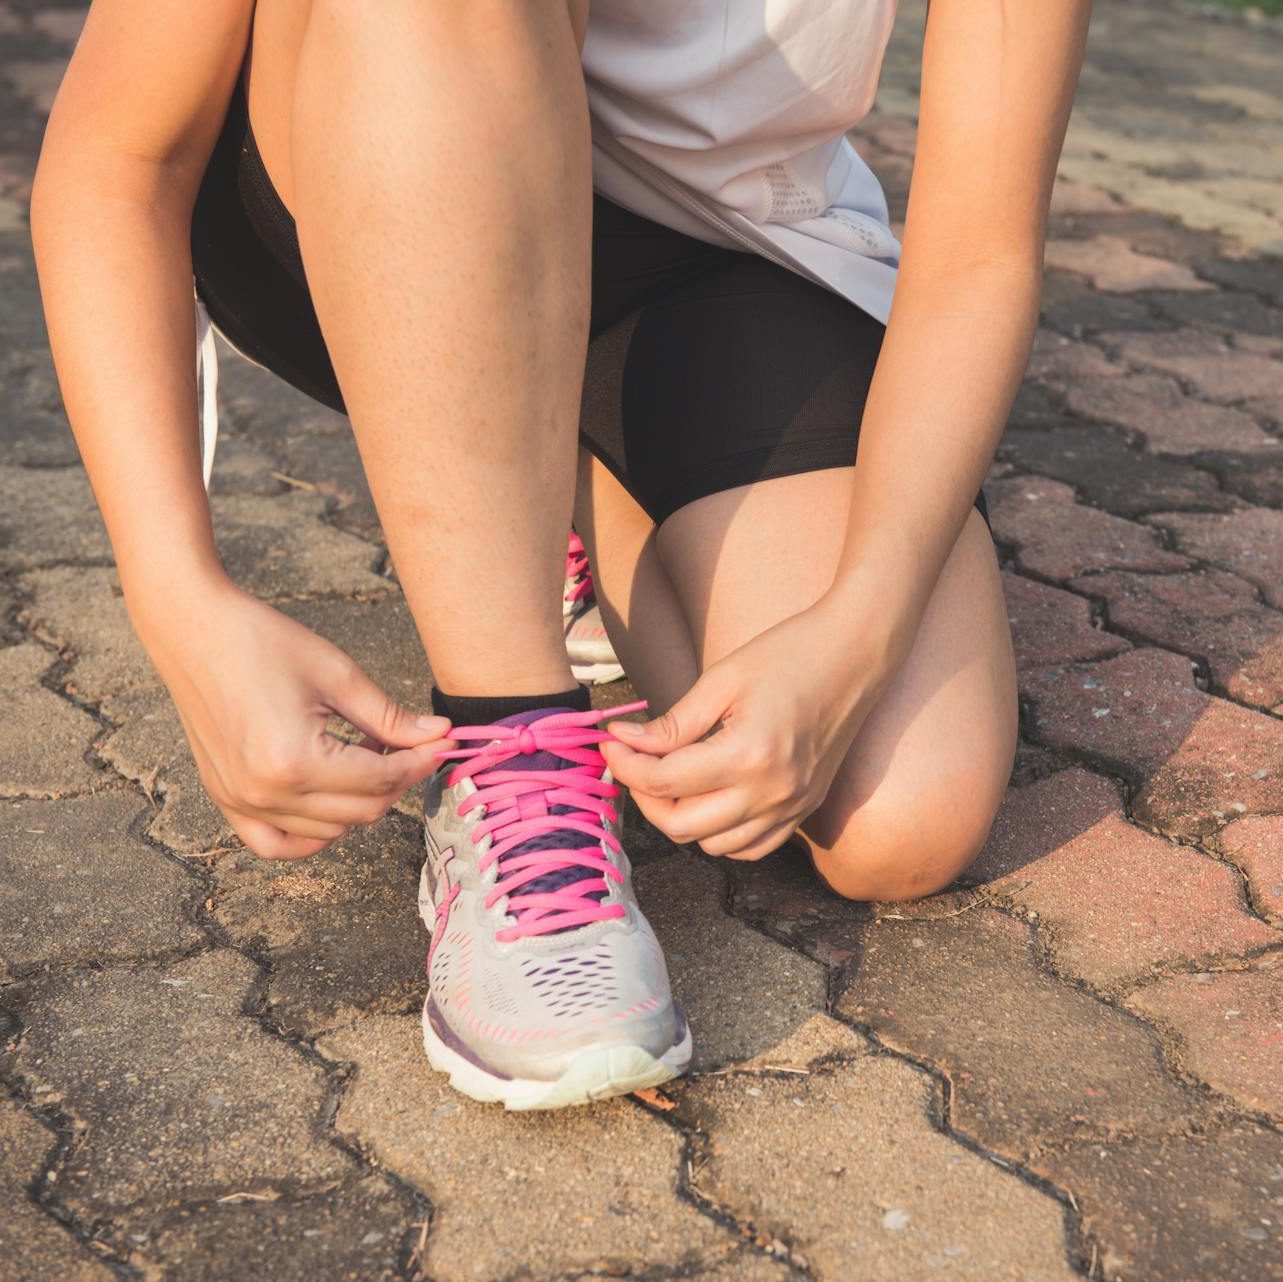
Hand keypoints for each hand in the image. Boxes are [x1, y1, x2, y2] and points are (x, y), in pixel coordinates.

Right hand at [133, 575, 452, 858]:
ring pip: (329, 830)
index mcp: (295, 761)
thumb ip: (391, 717)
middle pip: (361, 811)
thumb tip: (438, 736)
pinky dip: (311, 833)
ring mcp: (241, 802)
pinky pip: (276, 844)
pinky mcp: (226, 799)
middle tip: (408, 742)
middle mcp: (265, 793)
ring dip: (360, 800)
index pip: (381, 779)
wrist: (193, 629)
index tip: (443, 744)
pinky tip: (331, 801)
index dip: (420, 761)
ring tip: (363, 753)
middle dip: (397, 780)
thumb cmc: (262, 641)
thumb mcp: (338, 675)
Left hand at [601, 602, 899, 859]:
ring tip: (669, 777)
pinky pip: (749, 848)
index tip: (611, 741)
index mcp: (749, 755)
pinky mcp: (804, 810)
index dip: (625, 764)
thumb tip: (624, 741)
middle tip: (633, 761)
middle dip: (644, 796)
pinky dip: (719, 834)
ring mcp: (792, 807)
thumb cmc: (788, 653)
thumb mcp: (721, 681)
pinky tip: (708, 798)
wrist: (856, 653)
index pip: (665, 781)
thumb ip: (672, 724)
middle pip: (682, 825)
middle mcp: (772, 792)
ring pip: (713, 846)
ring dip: (680, 817)